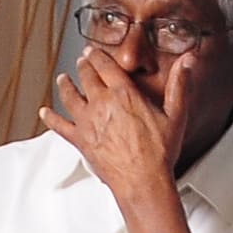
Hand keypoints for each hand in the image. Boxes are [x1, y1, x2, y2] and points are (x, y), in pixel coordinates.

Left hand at [41, 40, 192, 227]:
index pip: (106, 65)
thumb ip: (180, 85)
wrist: (142, 181)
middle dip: (83, 66)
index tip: (93, 51)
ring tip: (63, 79)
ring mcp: (88, 122)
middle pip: (86, 77)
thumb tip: (188, 61)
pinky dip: (51, 118)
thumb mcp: (176, 115)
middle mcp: (102, 103)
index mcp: (124, 94)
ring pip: (70, 96)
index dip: (98, 56)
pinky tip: (45, 112)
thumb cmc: (159, 152)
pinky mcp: (80, 140)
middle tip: (82, 61)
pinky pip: (60, 126)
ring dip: (65, 85)